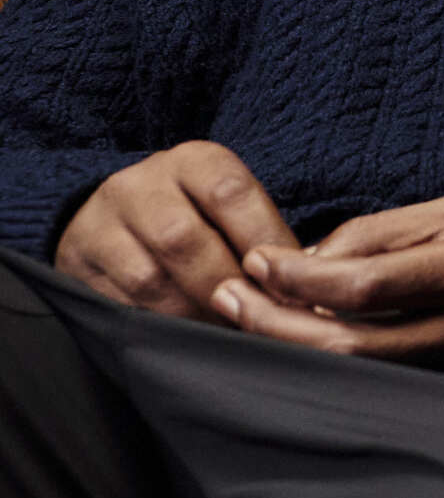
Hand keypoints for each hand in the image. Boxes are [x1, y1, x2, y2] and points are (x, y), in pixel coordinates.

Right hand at [56, 142, 295, 320]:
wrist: (117, 222)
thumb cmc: (203, 221)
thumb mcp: (235, 213)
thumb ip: (268, 241)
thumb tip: (312, 288)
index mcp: (195, 161)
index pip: (231, 193)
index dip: (264, 243)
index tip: (288, 284)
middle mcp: (141, 184)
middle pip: (183, 239)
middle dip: (227, 287)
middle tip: (259, 319)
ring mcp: (101, 222)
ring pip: (149, 280)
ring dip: (194, 315)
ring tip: (227, 332)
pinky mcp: (77, 263)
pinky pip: (121, 305)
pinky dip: (161, 326)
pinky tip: (187, 335)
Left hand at [218, 198, 443, 372]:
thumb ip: (378, 235)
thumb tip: (303, 264)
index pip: (366, 286)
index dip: (300, 279)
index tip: (257, 262)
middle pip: (351, 346)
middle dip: (277, 323)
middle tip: (227, 298)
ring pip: (359, 373)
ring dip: (293, 346)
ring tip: (248, 316)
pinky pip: (382, 379)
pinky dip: (331, 361)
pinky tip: (297, 338)